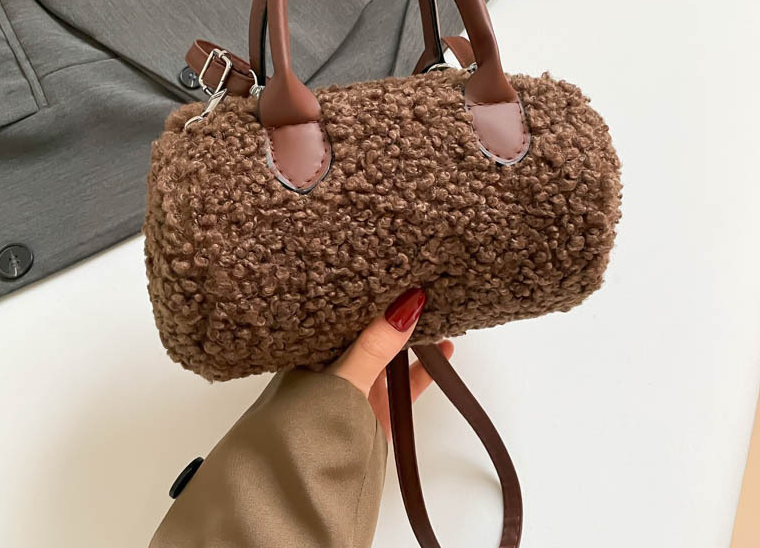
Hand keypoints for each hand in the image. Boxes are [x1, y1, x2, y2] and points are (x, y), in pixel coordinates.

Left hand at [326, 288, 453, 438]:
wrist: (315, 485)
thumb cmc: (313, 427)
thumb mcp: (346, 377)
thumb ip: (375, 345)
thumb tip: (405, 304)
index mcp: (317, 351)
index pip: (345, 314)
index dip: (367, 294)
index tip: (394, 273)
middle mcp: (337, 365)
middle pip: (371, 332)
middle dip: (394, 314)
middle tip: (421, 286)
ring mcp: (360, 387)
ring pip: (391, 354)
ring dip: (412, 338)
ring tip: (436, 311)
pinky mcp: (380, 409)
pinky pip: (407, 381)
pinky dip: (426, 367)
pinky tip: (445, 350)